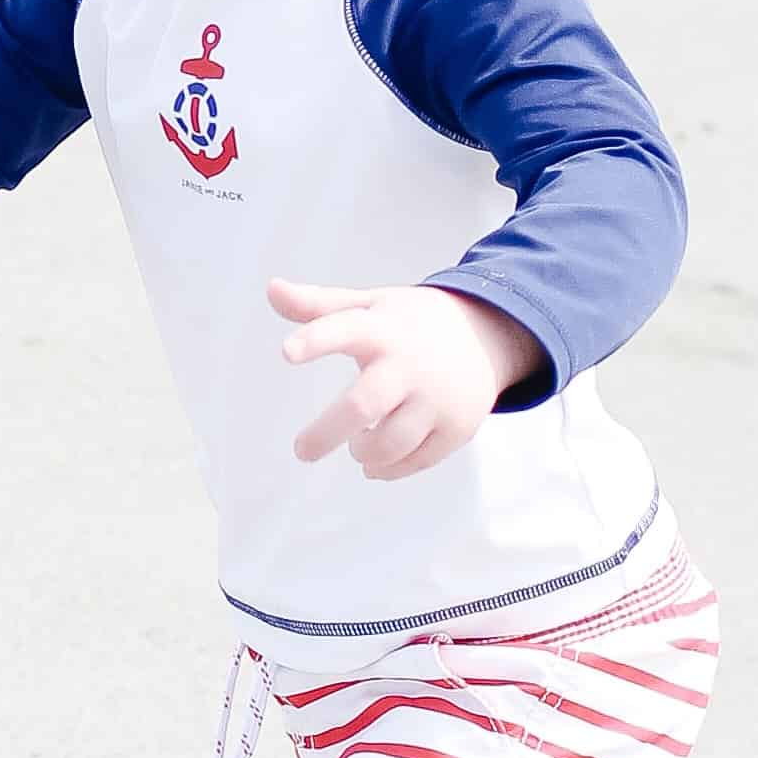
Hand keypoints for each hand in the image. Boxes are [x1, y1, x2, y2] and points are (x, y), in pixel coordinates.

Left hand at [270, 276, 540, 482]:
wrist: (485, 336)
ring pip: (391, 442)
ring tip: (357, 443)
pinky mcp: (457, 427)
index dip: (316, 340)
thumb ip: (319, 305)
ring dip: (364, 451)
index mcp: (383, 330)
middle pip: (363, 404)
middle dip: (327, 432)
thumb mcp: (369, 306)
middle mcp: (410, 364)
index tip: (286, 353)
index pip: (345, 329)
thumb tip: (271, 289)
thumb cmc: (409, 323)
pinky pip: (417, 460)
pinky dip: (390, 468)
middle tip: (301, 451)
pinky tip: (375, 462)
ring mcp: (438, 399)